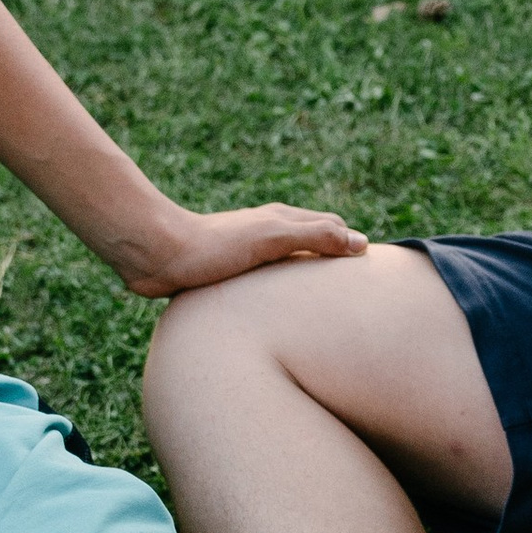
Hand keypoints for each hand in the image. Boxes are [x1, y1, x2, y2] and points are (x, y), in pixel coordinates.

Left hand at [106, 196, 367, 299]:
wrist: (157, 256)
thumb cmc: (213, 247)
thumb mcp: (271, 238)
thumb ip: (314, 236)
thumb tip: (360, 243)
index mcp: (280, 220)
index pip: (330, 226)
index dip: (351, 243)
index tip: (374, 268)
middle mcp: (266, 233)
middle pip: (311, 241)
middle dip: (334, 257)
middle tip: (355, 288)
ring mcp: (247, 253)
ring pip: (287, 263)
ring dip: (306, 276)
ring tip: (323, 304)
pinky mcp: (227, 273)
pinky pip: (264, 283)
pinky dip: (280, 292)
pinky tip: (278, 313)